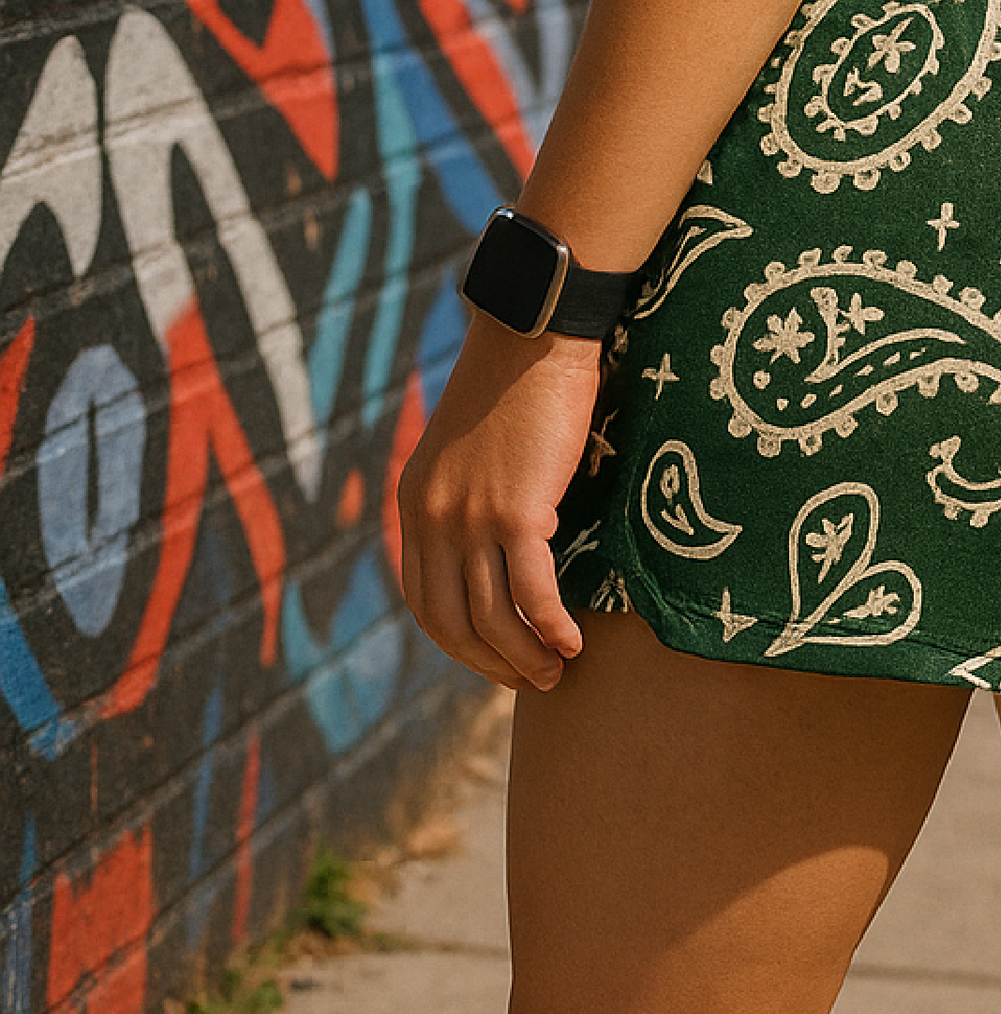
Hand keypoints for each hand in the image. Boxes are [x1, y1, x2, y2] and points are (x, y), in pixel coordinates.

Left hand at [396, 311, 602, 693]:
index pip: (423, 601)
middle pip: (450, 622)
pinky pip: (532, 592)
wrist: (535, 335)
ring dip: (525, 655)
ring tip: (555, 671)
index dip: (458, 642)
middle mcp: (431, 517)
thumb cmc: (515, 384)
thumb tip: (499, 549)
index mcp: (413, 504)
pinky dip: (551, 626)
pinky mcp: (515, 511)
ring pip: (492, 616)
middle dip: (489, 662)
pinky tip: (573, 641)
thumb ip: (468, 497)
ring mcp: (469, 517)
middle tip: (527, 679)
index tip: (494, 657)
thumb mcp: (468, 449)